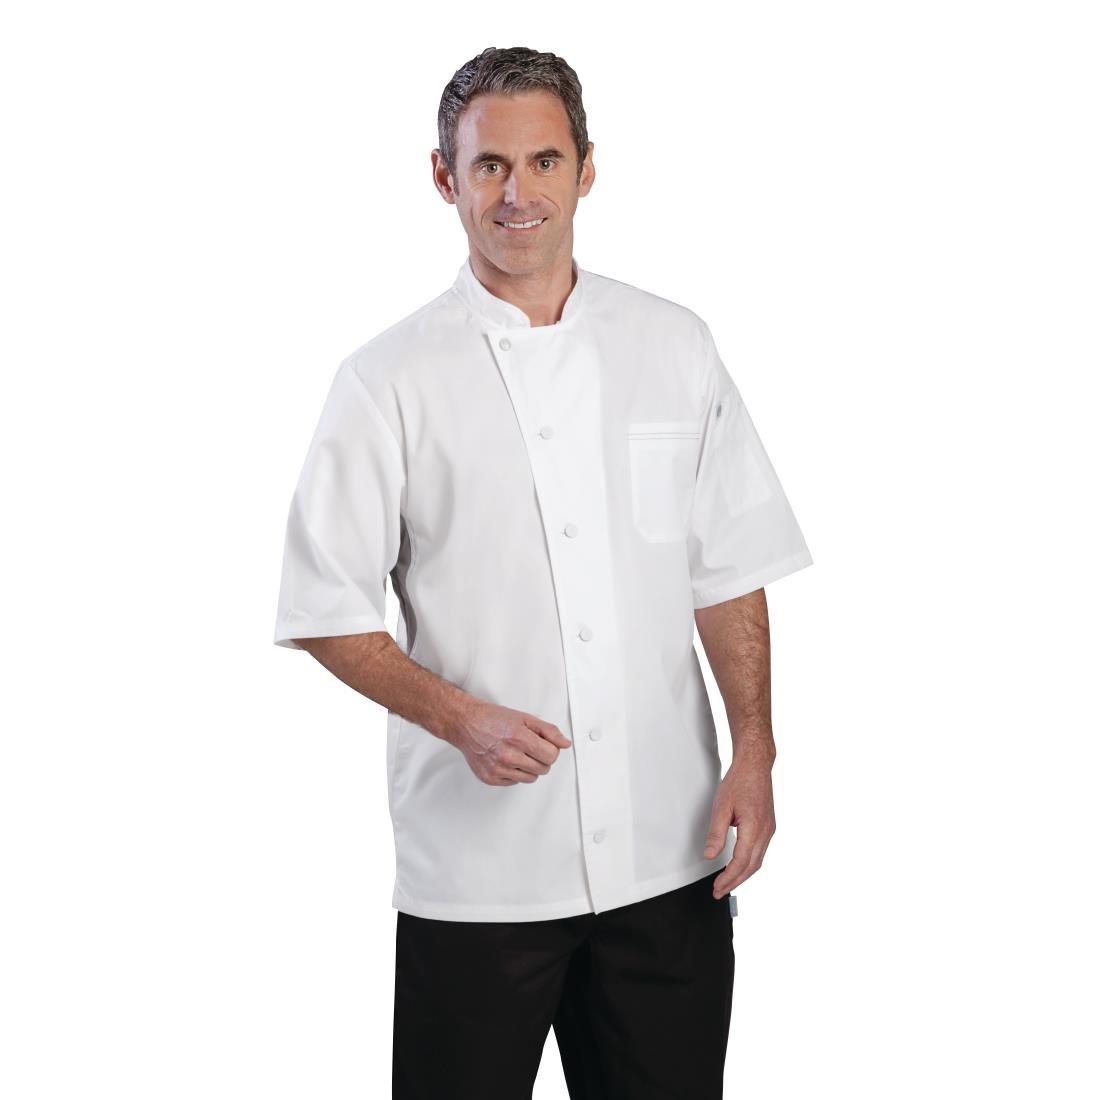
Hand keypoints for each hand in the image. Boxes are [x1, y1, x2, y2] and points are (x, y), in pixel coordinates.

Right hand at [448, 700, 571, 785]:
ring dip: (529, 767)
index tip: (544, 745)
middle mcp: (508, 756)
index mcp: (519, 738)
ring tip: (518, 753)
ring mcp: (498, 769)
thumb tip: (565, 743)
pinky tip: (507, 760)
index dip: (551, 749)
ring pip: (531, 778)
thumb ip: (548, 731)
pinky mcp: (490, 778)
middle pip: (543, 769)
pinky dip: (514, 773)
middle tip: (530, 747)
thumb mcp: (524, 718)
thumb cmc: (493, 719)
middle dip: (541, 758)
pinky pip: (514, 782)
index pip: (551, 756)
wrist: (466, 724)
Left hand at [702, 741, 775, 897]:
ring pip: (758, 861)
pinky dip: (749, 863)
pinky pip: (760, 852)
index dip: (728, 878)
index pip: (741, 862)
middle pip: (752, 866)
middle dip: (735, 882)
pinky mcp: (769, 826)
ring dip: (742, 875)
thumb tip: (709, 855)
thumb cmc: (739, 781)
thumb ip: (716, 833)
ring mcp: (769, 830)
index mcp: (754, 828)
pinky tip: (739, 866)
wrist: (755, 765)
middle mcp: (766, 832)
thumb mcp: (721, 807)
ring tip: (727, 883)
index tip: (717, 887)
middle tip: (719, 892)